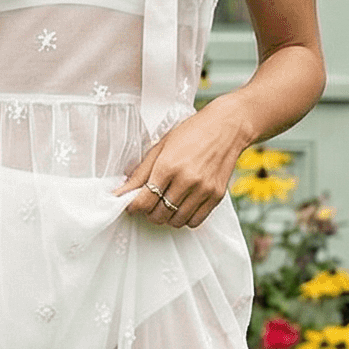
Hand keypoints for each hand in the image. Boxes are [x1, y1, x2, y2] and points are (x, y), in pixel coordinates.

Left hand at [114, 109, 243, 228]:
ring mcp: (203, 190)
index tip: (131, 206)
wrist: (226, 127)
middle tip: (149, 203)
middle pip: (159, 214)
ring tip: (166, 204)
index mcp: (168, 165)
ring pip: (176, 221)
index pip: (144, 201)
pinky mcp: (216, 196)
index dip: (133, 207)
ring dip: (167, 217)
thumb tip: (122, 191)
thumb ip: (141, 172)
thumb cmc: (192, 133)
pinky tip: (182, 206)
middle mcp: (187, 180)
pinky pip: (195, 221)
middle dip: (149, 213)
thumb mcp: (160, 147)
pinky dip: (185, 219)